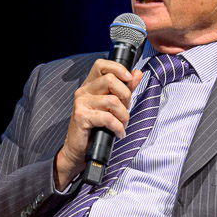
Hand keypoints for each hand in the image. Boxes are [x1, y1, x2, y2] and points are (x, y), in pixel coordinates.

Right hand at [54, 59, 142, 189]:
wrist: (78, 150)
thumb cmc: (95, 129)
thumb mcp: (111, 107)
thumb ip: (124, 89)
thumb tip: (137, 73)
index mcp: (90, 86)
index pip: (102, 65)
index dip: (117, 68)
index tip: (129, 78)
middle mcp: (83, 91)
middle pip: (110, 80)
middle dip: (125, 96)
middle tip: (126, 110)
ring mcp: (81, 103)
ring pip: (112, 101)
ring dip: (124, 116)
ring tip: (123, 125)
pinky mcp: (81, 117)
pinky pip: (107, 118)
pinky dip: (118, 127)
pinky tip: (119, 133)